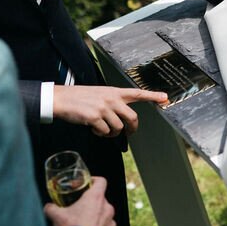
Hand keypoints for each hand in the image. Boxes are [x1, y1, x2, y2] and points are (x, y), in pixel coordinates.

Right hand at [44, 176, 116, 225]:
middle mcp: (107, 209)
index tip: (87, 185)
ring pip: (105, 217)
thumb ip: (51, 208)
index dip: (94, 181)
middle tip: (80, 210)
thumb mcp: (56, 215)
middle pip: (101, 200)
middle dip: (91, 204)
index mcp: (95, 198)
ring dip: (96, 219)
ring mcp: (111, 224)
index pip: (101, 181)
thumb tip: (47, 208)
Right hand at [52, 85, 167, 136]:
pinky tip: (93, 129)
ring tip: (101, 129)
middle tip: (128, 133)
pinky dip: (100, 134)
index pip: (137, 93)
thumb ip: (112, 102)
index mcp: (113, 92)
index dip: (152, 96)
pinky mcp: (95, 117)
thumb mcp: (98, 94)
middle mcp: (111, 98)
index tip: (165, 98)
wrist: (61, 99)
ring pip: (118, 128)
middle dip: (132, 129)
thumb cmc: (78, 98)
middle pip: (132, 118)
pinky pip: (105, 132)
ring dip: (111, 133)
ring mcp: (104, 108)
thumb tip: (121, 119)